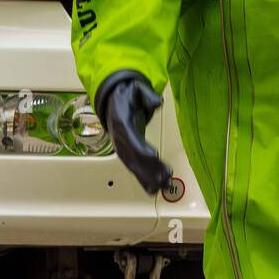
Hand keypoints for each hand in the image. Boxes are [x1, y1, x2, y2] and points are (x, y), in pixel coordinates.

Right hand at [98, 72, 171, 194]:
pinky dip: (144, 181)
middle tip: (165, 176)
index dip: (141, 149)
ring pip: (134, 167)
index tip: (153, 156)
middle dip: (149, 169)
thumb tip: (158, 102)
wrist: (113, 103)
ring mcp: (123, 149)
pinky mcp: (128, 154)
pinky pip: (135, 169)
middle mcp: (120, 140)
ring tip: (165, 185)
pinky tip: (155, 190)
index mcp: (121, 124)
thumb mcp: (136, 89)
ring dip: (149, 178)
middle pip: (133, 157)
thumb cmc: (126, 96)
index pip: (131, 139)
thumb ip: (147, 95)